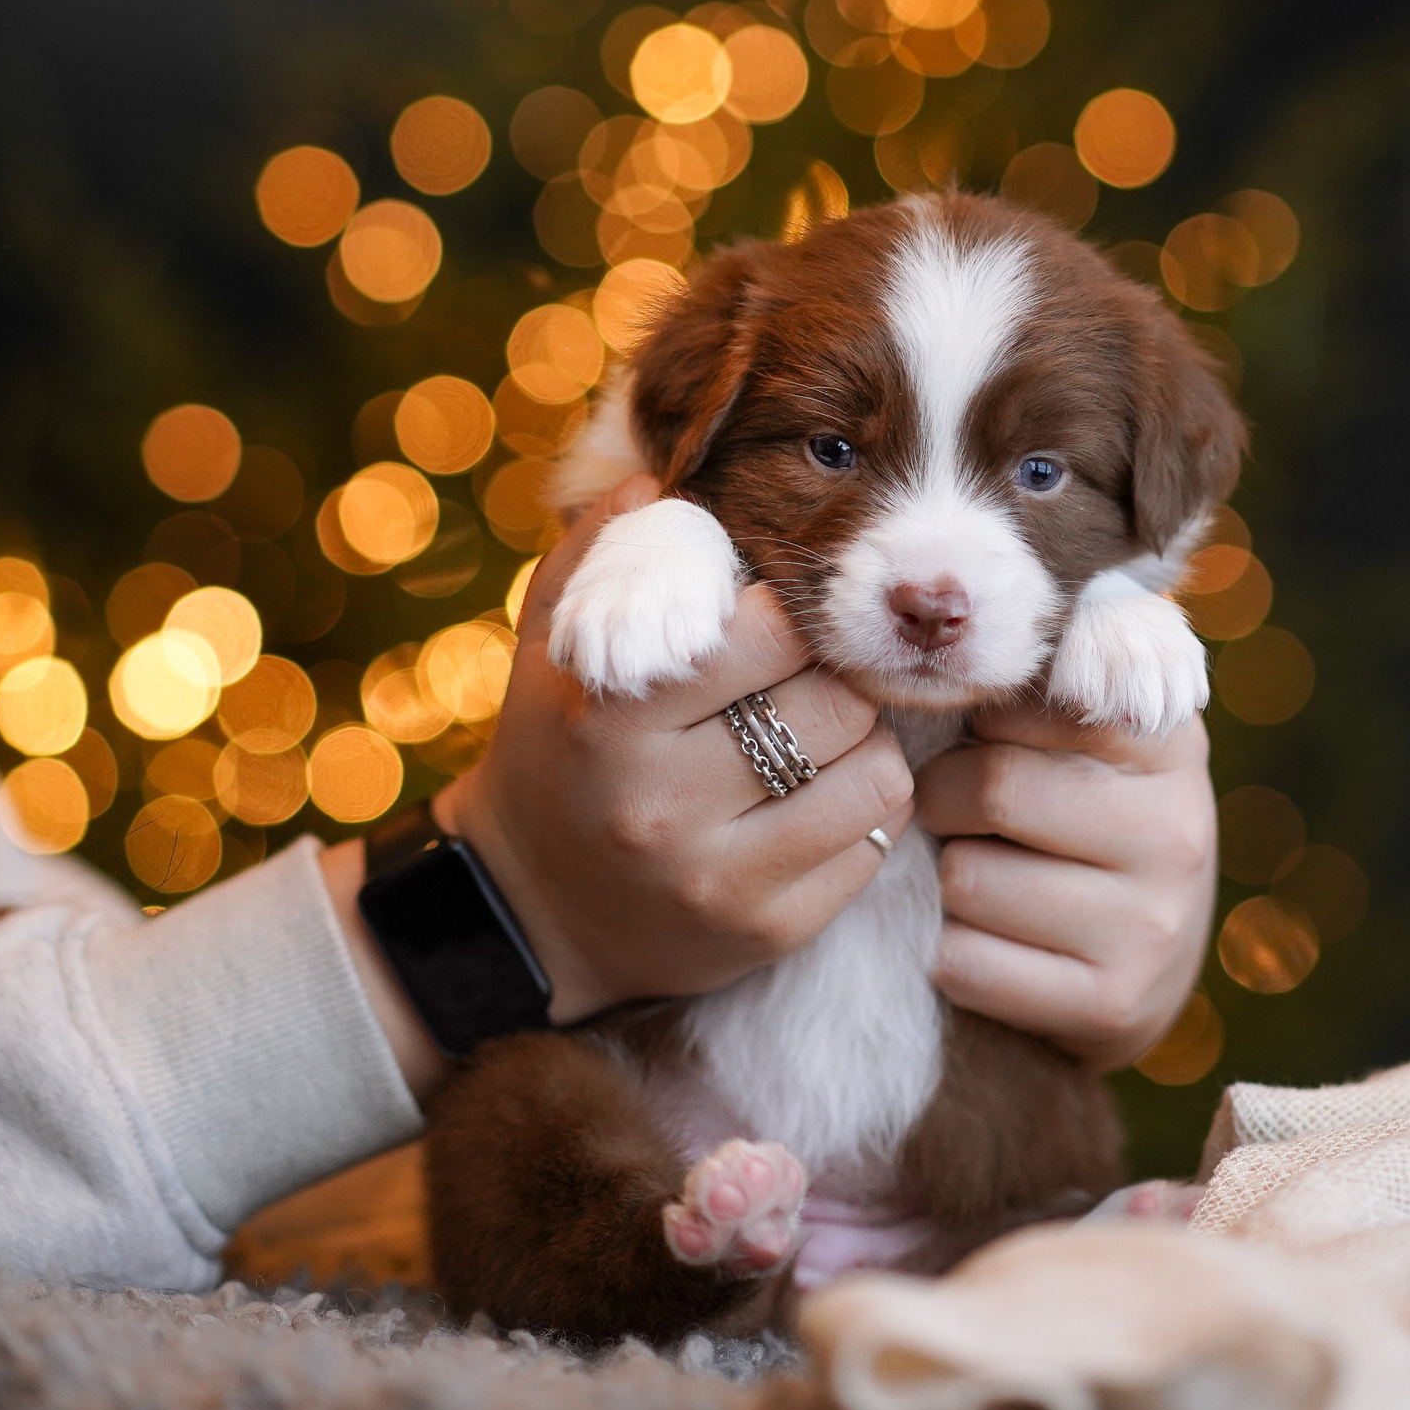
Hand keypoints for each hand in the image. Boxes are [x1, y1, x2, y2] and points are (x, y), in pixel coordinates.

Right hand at [434, 475, 912, 1025]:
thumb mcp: (553, 645)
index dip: (792, 616)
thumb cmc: (557, 750)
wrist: (534, 913)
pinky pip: (875, 846)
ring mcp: (719, 879)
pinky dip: (863, 812)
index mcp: (611, 716)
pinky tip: (815, 802)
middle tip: (806, 684)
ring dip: (862, 747)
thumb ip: (603, 552)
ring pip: (875, 775)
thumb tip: (664, 476)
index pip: (769, 634)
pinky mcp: (767, 933)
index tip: (777, 625)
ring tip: (817, 740)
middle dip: (835, 682)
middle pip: (835, 704)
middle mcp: (661, 805)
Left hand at [915, 701, 1216, 1072]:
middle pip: (992, 787)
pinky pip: (965, 963)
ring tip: (983, 878)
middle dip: (944, 799)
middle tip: (959, 814)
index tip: (983, 739)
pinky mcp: (1112, 1004)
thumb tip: (957, 644)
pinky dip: (950, 952)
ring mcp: (1152, 924)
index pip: (1028, 696)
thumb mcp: (1092, 742)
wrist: (1143, 967)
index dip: (978, 721)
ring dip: (945, 879)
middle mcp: (1177, 829)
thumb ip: (1048, 679)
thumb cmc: (1086, 822)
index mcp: (1168, 741)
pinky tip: (986, 942)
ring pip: (966, 879)